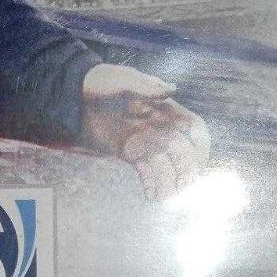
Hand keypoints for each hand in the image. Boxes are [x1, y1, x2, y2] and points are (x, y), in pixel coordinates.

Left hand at [81, 64, 209, 199]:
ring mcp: (145, 142)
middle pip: (182, 152)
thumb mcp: (123, 79)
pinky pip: (146, 171)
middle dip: (185, 169)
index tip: (199, 159)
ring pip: (165, 166)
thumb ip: (146, 86)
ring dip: (169, 182)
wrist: (75, 98)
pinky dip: (151, 183)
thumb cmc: (101, 82)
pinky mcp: (130, 154)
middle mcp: (159, 127)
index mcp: (164, 109)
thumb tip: (171, 89)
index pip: (193, 127)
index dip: (201, 143)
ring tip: (164, 197)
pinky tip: (152, 195)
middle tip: (181, 184)